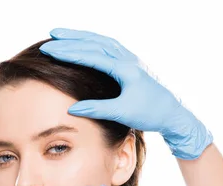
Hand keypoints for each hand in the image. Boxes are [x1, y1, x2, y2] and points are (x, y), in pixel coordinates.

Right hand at [39, 27, 212, 159]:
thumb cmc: (149, 114)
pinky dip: (92, 42)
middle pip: (95, 43)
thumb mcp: (122, 113)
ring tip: (61, 35)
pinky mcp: (131, 63)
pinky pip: (108, 46)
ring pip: (102, 41)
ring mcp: (130, 59)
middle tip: (50, 37)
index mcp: (125, 69)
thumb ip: (97, 109)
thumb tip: (72, 109)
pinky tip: (83, 43)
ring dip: (81, 37)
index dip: (69, 52)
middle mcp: (128, 59)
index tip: (50, 49)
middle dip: (71, 39)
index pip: (92, 56)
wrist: (172, 113)